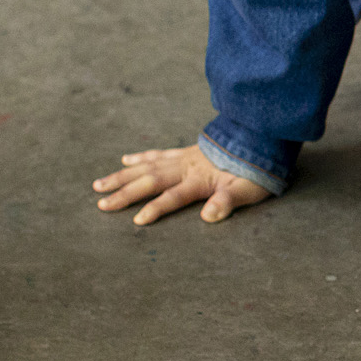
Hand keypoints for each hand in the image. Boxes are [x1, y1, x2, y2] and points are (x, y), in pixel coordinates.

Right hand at [92, 144, 272, 226]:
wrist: (261, 140)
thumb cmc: (256, 171)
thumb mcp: (248, 191)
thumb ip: (228, 202)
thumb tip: (209, 216)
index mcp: (200, 179)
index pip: (174, 196)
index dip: (157, 208)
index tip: (137, 220)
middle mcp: (187, 167)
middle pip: (151, 180)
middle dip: (126, 193)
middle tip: (102, 204)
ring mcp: (184, 157)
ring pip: (147, 166)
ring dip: (123, 176)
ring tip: (99, 184)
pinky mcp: (186, 151)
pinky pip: (158, 153)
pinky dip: (141, 157)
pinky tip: (125, 159)